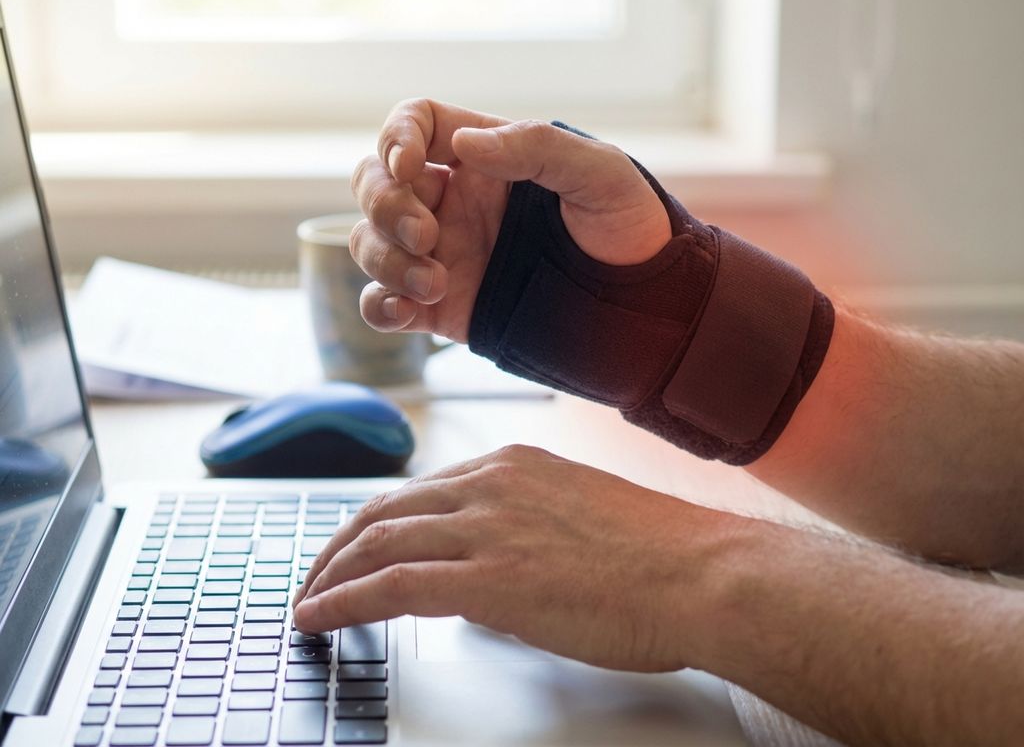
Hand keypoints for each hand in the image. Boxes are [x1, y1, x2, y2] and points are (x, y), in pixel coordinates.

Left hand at [292, 445, 723, 672]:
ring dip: (330, 575)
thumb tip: (491, 573)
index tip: (353, 546)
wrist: (704, 575)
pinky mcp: (487, 576)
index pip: (419, 491)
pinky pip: (390, 585)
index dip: (374, 522)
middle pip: (384, 510)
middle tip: (314, 576)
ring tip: (308, 601)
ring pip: (377, 543)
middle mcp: (490, 485)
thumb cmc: (662, 556)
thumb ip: (526, 531)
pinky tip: (319, 618)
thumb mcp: (581, 519)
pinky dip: (343, 601)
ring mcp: (486, 527)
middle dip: (337, 546)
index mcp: (513, 466)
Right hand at [350, 99, 671, 341]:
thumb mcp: (599, 174)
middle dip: (386, 205)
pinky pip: (381, 303)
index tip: (409, 165)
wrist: (641, 306)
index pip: (413, 124)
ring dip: (386, 259)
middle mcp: (452, 201)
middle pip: (375, 181)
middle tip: (429, 236)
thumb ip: (535, 147)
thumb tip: (464, 145)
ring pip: (370, 242)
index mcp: (485, 157)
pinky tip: (406, 312)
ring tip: (436, 284)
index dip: (395, 136)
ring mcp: (442, 254)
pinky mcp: (439, 307)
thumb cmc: (628, 228)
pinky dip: (378, 306)